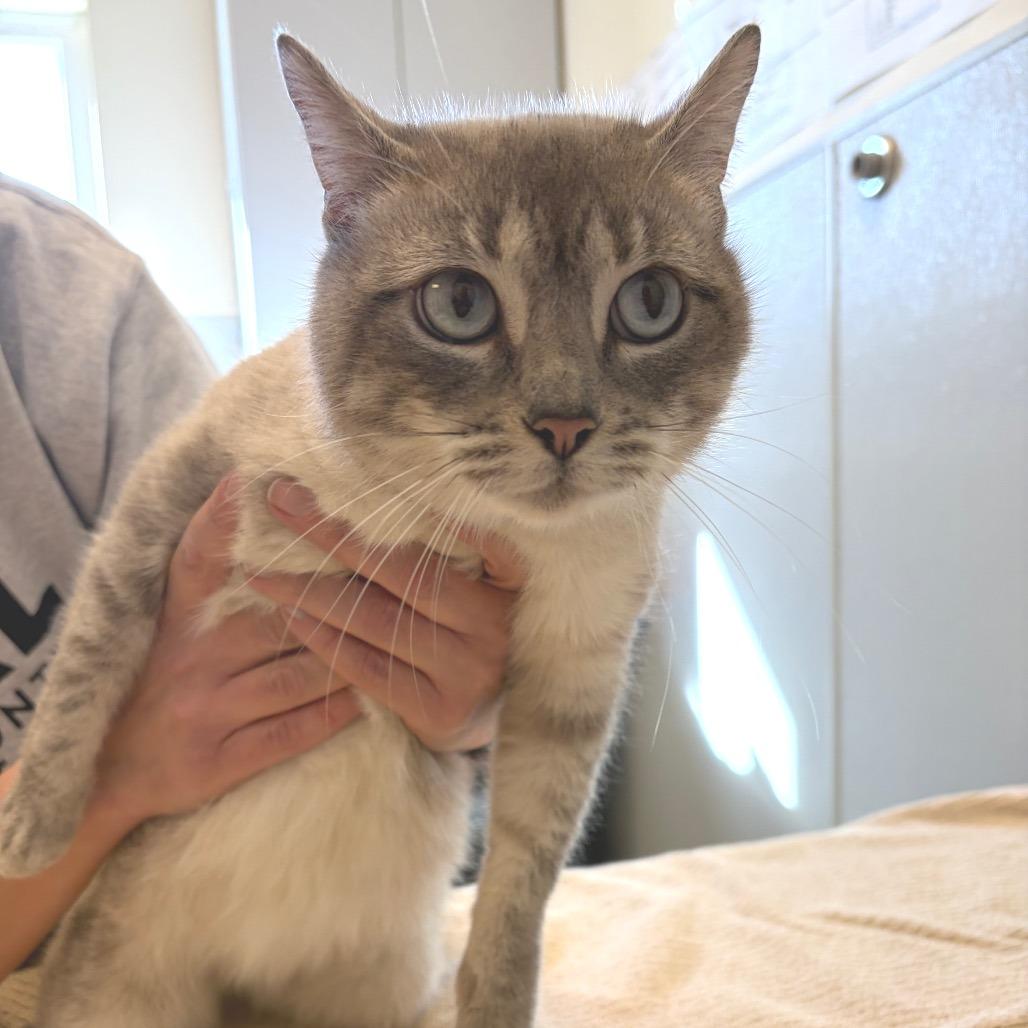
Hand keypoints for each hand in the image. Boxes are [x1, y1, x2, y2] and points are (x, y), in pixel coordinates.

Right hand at [91, 475, 362, 830]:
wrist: (109, 771)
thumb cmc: (156, 678)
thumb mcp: (168, 617)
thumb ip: (206, 563)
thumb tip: (244, 489)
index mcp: (177, 618)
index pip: (201, 560)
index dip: (227, 523)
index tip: (263, 485)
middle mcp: (190, 660)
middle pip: (278, 621)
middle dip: (336, 602)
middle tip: (388, 584)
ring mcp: (204, 712)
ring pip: (292, 678)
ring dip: (347, 659)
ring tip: (394, 644)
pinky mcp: (217, 762)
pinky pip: (287, 735)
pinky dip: (331, 716)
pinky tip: (367, 700)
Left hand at [249, 479, 524, 752]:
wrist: (492, 713)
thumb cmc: (474, 627)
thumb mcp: (487, 580)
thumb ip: (453, 541)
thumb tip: (383, 490)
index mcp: (510, 582)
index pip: (477, 535)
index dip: (435, 510)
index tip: (373, 479)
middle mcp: (492, 624)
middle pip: (403, 570)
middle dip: (335, 534)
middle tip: (284, 501)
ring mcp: (466, 670)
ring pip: (377, 620)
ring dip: (313, 590)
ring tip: (264, 569)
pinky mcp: (437, 710)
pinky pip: (368, 668)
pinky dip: (325, 639)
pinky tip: (292, 616)